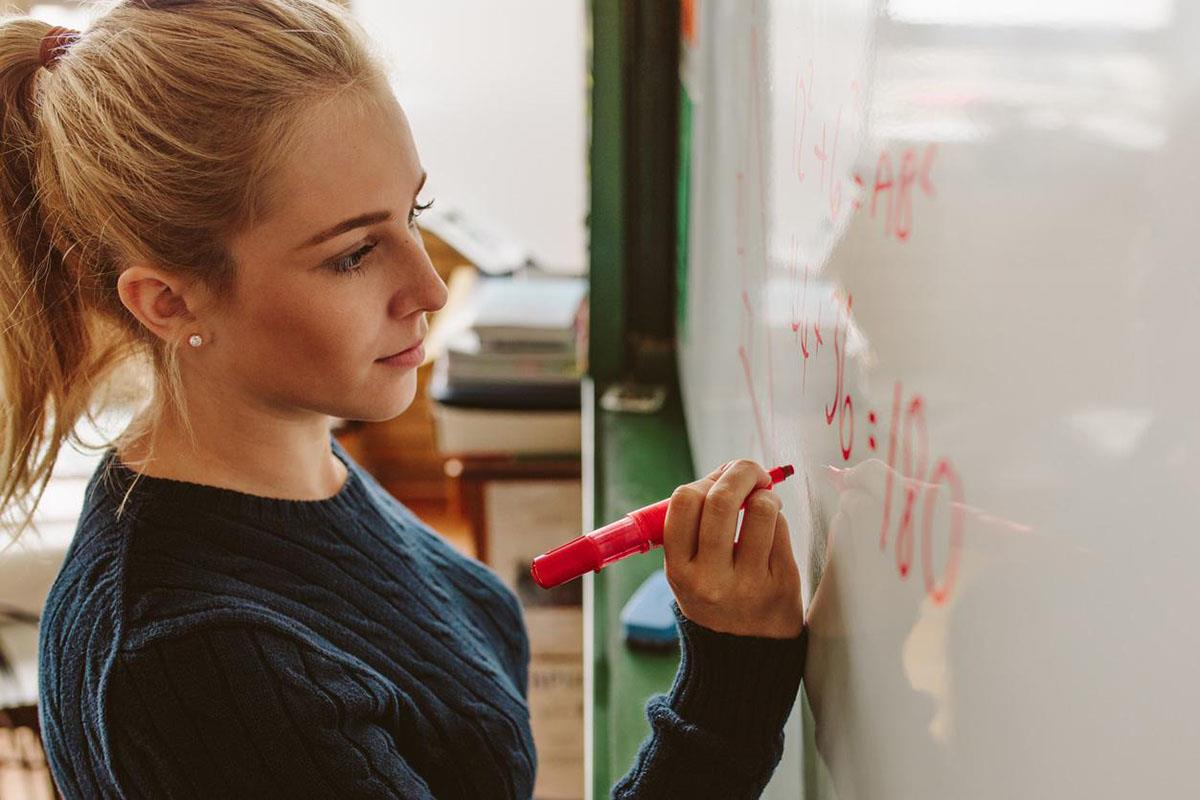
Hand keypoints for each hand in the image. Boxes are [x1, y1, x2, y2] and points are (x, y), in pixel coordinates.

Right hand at [662, 458, 804, 638]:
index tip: (719, 479)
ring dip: (765, 495)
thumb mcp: (687, 570)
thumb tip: (725, 472)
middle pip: (722, 500)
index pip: (684, 503)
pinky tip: (772, 531)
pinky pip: (782, 530)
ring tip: (764, 502)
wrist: (745, 655)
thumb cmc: (713, 595)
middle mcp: (710, 578)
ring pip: (761, 510)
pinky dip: (777, 520)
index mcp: (679, 570)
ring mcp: (748, 583)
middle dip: (740, 472)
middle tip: (750, 472)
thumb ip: (696, 524)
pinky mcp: (782, 584)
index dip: (705, 479)